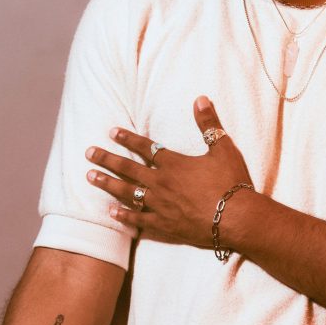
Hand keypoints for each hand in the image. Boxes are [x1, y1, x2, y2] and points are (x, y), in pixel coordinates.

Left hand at [86, 95, 252, 246]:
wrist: (236, 218)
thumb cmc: (231, 182)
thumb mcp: (222, 148)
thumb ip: (208, 124)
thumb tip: (200, 99)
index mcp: (173, 164)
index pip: (145, 147)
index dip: (127, 138)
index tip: (111, 132)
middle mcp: (161, 183)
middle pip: (128, 168)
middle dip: (107, 159)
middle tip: (88, 153)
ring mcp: (160, 205)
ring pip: (127, 192)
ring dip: (108, 184)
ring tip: (90, 178)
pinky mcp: (164, 226)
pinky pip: (138, 220)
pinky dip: (123, 216)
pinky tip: (111, 213)